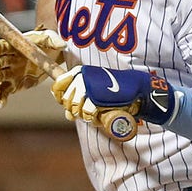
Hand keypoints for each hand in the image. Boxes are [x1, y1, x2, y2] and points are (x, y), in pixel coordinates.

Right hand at [0, 27, 64, 106]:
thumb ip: (54, 41)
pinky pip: (5, 92)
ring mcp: (10, 73)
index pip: (0, 47)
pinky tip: (1, 104)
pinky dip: (1, 98)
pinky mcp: (14, 85)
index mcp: (13, 46)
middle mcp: (8, 60)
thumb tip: (62, 45)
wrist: (52, 56)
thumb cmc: (48, 44)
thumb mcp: (51, 39)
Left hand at [50, 65, 175, 125]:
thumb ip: (79, 97)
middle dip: (75, 109)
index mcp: (79, 71)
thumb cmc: (114, 90)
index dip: (60, 97)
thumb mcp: (94, 89)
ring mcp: (87, 86)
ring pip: (75, 108)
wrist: (135, 88)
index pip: (57, 85)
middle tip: (89, 110)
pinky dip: (93, 118)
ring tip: (96, 113)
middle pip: (66, 100)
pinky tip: (100, 116)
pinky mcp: (95, 96)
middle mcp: (81, 77)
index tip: (68, 105)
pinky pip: (86, 113)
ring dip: (85, 115)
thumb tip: (67, 115)